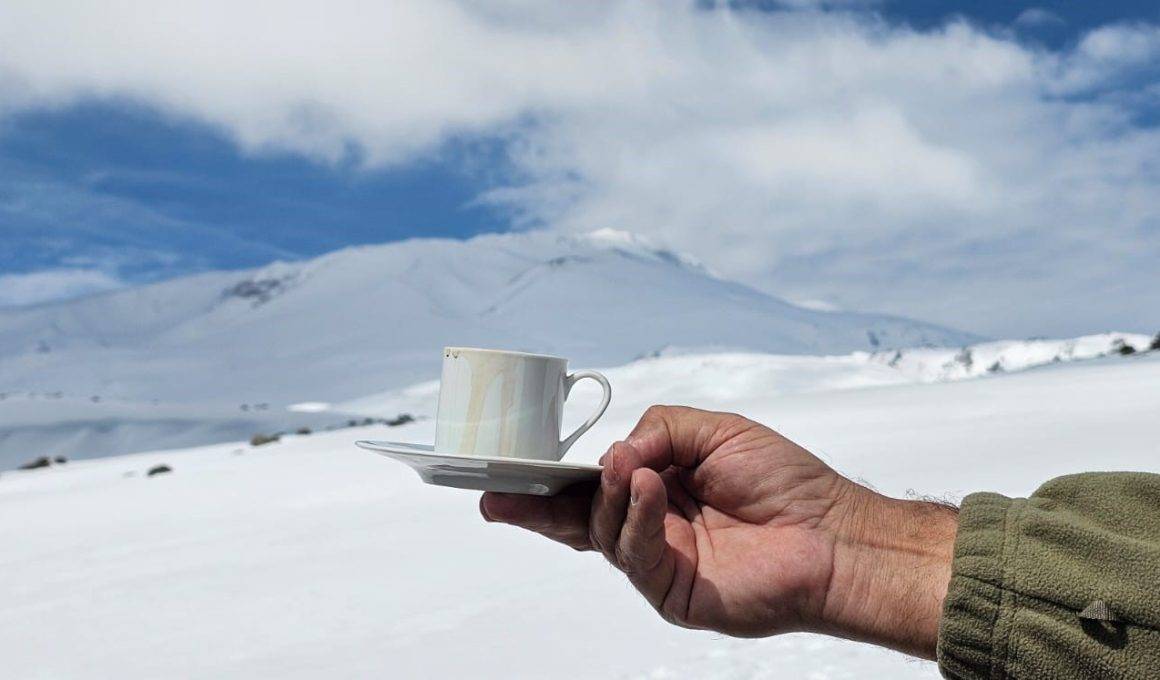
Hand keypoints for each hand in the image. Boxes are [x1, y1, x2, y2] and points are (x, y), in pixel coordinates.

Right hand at [480, 406, 956, 657]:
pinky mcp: (675, 593)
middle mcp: (652, 527)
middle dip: (535, 508)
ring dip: (609, 494)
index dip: (555, 479)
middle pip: (580, 519)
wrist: (833, 532)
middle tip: (499, 494)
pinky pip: (639, 556)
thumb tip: (619, 448)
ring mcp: (661, 562)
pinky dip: (637, 519)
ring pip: (605, 533)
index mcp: (659, 489)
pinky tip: (649, 490)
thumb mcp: (715, 430)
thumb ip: (660, 428)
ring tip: (627, 466)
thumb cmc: (784, 482)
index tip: (513, 471)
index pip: (594, 484)